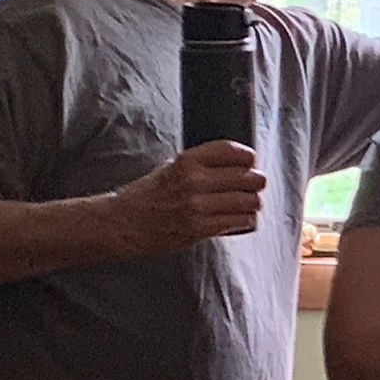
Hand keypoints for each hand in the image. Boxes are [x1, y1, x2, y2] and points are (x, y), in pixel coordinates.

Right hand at [111, 140, 265, 254]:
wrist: (122, 223)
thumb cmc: (150, 194)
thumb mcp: (172, 167)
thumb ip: (202, 164)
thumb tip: (238, 162)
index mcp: (188, 160)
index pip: (231, 151)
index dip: (248, 157)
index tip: (252, 162)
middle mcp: (194, 180)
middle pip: (245, 176)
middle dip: (256, 181)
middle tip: (257, 184)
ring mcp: (197, 206)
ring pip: (246, 200)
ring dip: (254, 202)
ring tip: (252, 203)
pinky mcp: (198, 228)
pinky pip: (237, 221)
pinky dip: (246, 220)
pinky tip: (244, 218)